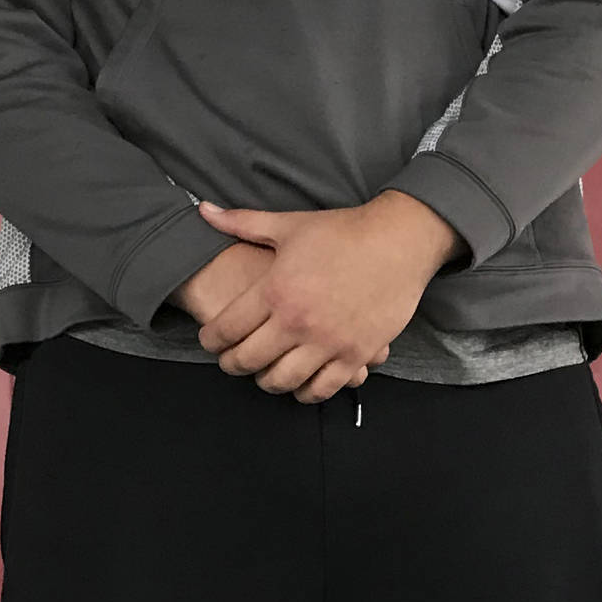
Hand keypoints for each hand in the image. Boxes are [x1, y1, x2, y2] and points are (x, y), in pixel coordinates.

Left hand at [177, 237, 392, 389]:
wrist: (399, 241)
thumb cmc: (342, 231)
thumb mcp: (289, 225)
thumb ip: (243, 223)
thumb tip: (202, 209)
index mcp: (276, 289)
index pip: (226, 329)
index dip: (210, 340)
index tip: (210, 341)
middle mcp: (297, 321)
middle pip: (247, 361)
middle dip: (231, 364)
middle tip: (231, 361)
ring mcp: (328, 341)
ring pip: (281, 381)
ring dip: (266, 381)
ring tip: (265, 372)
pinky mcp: (356, 355)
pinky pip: (322, 389)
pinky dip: (306, 392)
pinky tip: (300, 384)